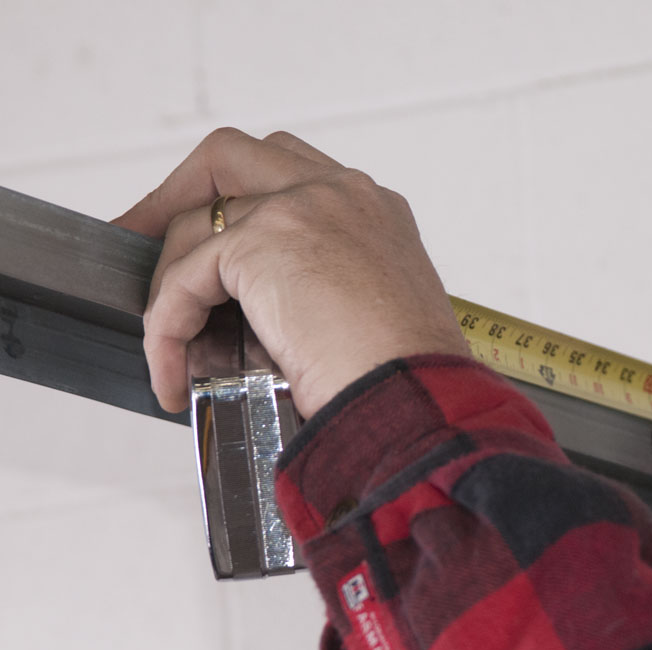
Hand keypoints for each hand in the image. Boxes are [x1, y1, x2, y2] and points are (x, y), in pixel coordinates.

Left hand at [114, 128, 468, 418]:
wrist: (417, 398)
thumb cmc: (408, 380)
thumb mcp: (375, 315)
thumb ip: (324, 287)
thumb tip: (255, 314)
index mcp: (374, 211)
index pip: (290, 176)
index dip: (237, 201)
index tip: (207, 240)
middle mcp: (341, 195)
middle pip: (231, 156)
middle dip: (175, 196)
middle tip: (143, 242)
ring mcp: (302, 209)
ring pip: (195, 226)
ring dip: (170, 292)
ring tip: (171, 351)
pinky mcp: (262, 243)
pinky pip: (184, 280)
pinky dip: (167, 328)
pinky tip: (172, 373)